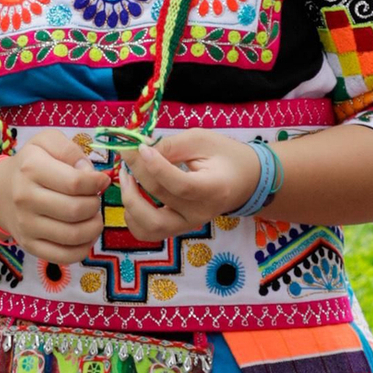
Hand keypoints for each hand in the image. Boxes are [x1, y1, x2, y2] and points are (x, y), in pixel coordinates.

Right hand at [0, 132, 110, 264]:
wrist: (1, 192)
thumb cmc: (30, 164)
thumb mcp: (45, 142)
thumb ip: (69, 149)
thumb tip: (89, 172)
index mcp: (31, 168)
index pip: (76, 182)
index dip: (97, 183)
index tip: (101, 181)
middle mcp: (25, 198)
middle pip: (77, 210)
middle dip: (95, 204)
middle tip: (93, 199)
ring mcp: (26, 225)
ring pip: (74, 235)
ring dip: (94, 227)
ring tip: (92, 216)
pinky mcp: (30, 245)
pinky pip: (65, 256)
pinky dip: (83, 248)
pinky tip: (85, 235)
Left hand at [119, 129, 265, 239]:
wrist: (245, 181)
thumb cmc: (225, 156)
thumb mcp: (201, 140)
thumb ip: (170, 146)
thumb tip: (139, 151)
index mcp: (214, 189)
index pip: (181, 185)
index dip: (156, 167)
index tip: (140, 147)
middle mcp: (200, 214)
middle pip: (160, 199)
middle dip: (136, 174)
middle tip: (127, 153)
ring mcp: (188, 225)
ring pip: (148, 226)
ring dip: (130, 200)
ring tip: (127, 176)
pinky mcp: (177, 229)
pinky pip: (147, 232)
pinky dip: (133, 215)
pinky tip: (133, 193)